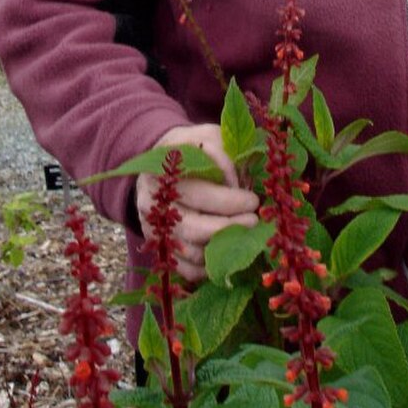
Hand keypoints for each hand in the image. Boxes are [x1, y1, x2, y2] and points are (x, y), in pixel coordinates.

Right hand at [136, 124, 258, 281]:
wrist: (163, 168)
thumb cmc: (194, 149)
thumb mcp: (208, 137)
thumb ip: (225, 152)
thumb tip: (238, 183)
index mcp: (162, 172)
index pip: (197, 193)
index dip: (229, 201)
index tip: (253, 201)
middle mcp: (153, 203)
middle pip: (192, 228)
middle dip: (229, 228)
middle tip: (254, 221)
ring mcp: (155, 229)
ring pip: (191, 252)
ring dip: (223, 249)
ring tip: (244, 236)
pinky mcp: (161, 248)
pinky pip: (186, 270)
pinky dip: (209, 269)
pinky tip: (226, 253)